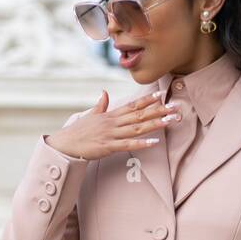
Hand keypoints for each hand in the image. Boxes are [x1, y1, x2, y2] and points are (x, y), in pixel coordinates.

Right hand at [45, 88, 180, 161]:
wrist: (65, 144)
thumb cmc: (78, 132)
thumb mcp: (90, 115)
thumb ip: (100, 104)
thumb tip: (104, 92)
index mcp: (110, 115)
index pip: (132, 105)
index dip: (147, 100)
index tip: (160, 94)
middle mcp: (113, 122)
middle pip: (140, 114)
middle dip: (159, 110)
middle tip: (175, 107)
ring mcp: (111, 134)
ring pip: (137, 127)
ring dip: (155, 124)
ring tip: (171, 121)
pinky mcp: (108, 147)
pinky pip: (128, 144)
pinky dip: (142, 143)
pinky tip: (155, 142)